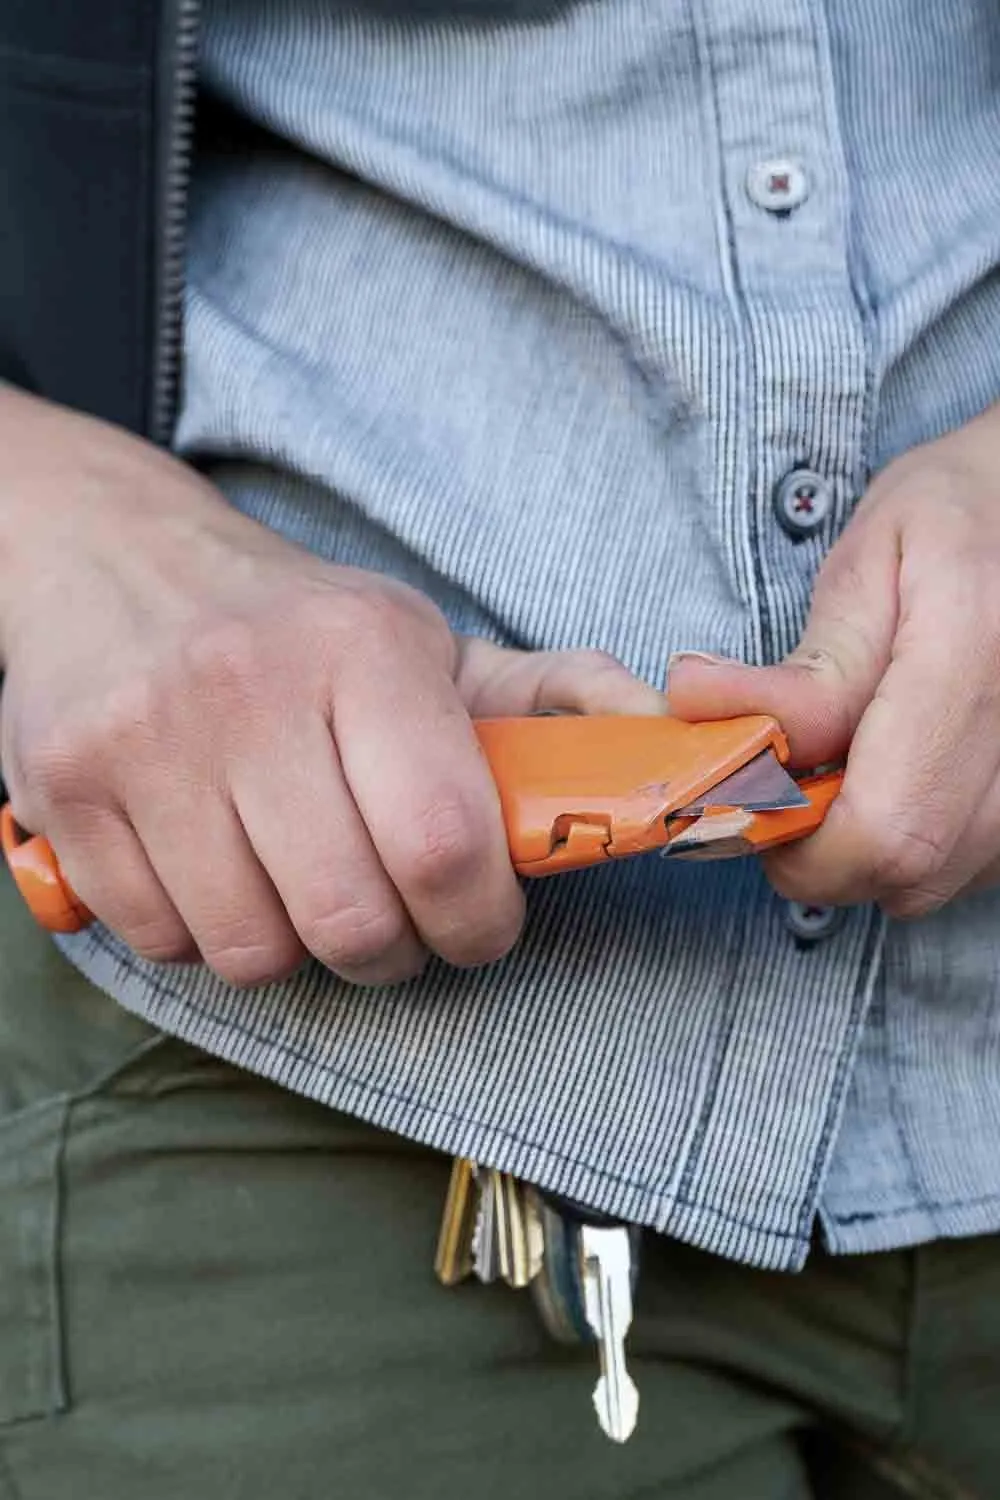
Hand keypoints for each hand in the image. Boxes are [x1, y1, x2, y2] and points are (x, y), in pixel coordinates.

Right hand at [0, 388, 663, 983]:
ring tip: (301, 888)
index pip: (443, 841)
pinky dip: (204, 935)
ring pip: (252, 949)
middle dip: (394, 949)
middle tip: (395, 920)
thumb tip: (666, 734)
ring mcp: (143, 743)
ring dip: (296, 946)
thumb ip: (552, 696)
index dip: (479, 919)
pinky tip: (218, 872)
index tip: (480, 924)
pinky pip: (160, 941)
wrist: (114, 558)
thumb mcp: (424, 641)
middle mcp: (245, 688)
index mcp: (362, 648)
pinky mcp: (63, 790)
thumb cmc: (294, 624)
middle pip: (350, 920)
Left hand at [667, 401, 999, 918]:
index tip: (757, 801)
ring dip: (867, 847)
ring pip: (934, 881)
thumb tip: (698, 707)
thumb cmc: (956, 518)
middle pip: (907, 871)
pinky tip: (901, 771)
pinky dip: (915, 838)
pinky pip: (966, 863)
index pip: (882, 828)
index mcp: (973, 659)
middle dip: (821, 851)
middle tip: (789, 783)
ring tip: (851, 764)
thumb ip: (805, 666)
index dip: (802, 845)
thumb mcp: (869, 563)